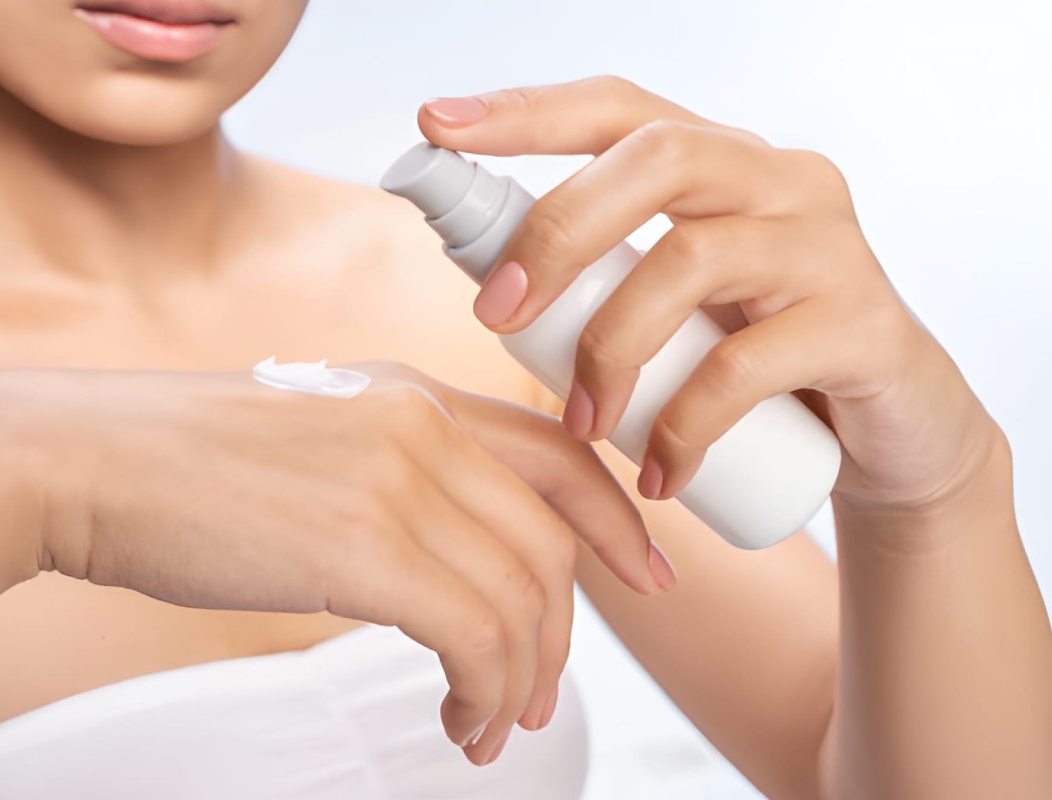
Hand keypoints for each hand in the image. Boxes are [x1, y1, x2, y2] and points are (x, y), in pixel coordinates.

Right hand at [0, 363, 665, 764]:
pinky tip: (458, 718)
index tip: (646, 572)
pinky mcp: (363, 544)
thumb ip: (389, 469)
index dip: (615, 518)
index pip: (556, 451)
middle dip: (565, 631)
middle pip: (551, 539)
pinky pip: (476, 634)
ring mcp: (395, 479)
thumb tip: (444, 547)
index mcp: (410, 392)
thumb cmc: (178, 460)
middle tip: (539, 691)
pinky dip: (486, 691)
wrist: (79, 457)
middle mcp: (419, 423)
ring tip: (490, 725)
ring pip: (523, 595)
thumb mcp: (311, 434)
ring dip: (522, 678)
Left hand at [419, 77, 1002, 515]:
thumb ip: (614, 282)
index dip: (527, 111)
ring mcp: (827, 246)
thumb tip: (493, 290)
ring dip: (612, 349)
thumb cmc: (754, 360)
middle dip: (557, 232)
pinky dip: (684, 425)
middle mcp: (779, 180)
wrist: (886, 432)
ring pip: (694, 260)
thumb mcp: (679, 307)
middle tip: (494, 317)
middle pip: (657, 161)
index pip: (619, 109)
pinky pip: (749, 365)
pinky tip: (657, 476)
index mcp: (721, 164)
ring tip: (584, 425)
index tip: (436, 126)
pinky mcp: (863, 324)